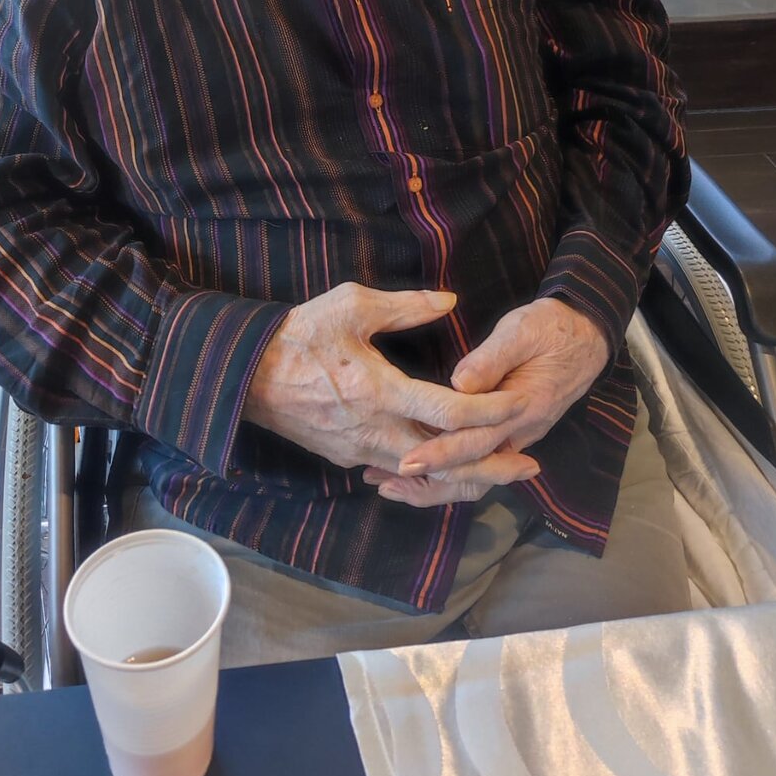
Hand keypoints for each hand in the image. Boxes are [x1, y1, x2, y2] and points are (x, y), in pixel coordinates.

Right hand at [243, 283, 528, 477]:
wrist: (244, 376)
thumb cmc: (299, 333)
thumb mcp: (351, 304)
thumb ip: (405, 306)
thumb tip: (450, 300)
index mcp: (380, 391)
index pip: (450, 412)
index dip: (491, 410)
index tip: (522, 403)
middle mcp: (375, 431)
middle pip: (446, 462)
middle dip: (492, 466)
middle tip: (531, 465)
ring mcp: (360, 450)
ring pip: (424, 475)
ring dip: (465, 475)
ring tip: (500, 470)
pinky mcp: (347, 457)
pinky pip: (399, 473)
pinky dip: (431, 475)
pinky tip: (450, 467)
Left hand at [363, 298, 607, 507]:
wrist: (588, 336)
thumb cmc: (552, 329)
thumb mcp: (522, 331)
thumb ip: (492, 358)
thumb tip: (458, 383)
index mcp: (521, 410)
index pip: (475, 443)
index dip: (439, 454)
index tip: (405, 462)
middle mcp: (518, 433)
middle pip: (472, 472)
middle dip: (428, 481)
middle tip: (382, 482)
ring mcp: (514, 436)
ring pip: (474, 474)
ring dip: (434, 481)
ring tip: (388, 483)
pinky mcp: (508, 433)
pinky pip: (478, 462)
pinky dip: (448, 471)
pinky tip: (418, 469)